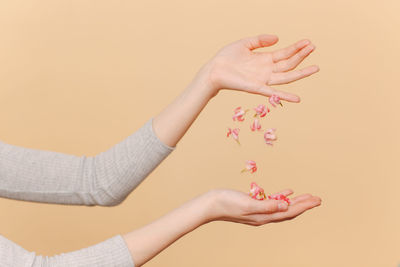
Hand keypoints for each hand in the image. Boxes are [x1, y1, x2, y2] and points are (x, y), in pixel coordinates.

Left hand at [202, 34, 318, 101]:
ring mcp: (263, 80)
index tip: (308, 42)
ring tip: (315, 68)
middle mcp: (266, 70)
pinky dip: (285, 97)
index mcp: (264, 59)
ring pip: (286, 77)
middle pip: (288, 63)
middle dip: (301, 56)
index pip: (285, 53)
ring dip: (300, 73)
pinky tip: (297, 99)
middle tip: (314, 47)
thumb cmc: (226, 58)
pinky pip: (273, 93)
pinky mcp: (256, 88)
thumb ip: (260, 40)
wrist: (214, 70)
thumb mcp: (245, 43)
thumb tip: (278, 38)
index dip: (296, 48)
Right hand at [208, 188, 320, 225]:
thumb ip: (266, 205)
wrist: (211, 204)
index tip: (317, 201)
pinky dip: (281, 197)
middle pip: (289, 211)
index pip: (289, 212)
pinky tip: (287, 192)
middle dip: (304, 205)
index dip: (304, 206)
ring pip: (282, 207)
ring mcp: (258, 211)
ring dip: (295, 202)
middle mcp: (264, 216)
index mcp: (264, 217)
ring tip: (307, 197)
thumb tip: (285, 206)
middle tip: (317, 199)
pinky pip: (272, 202)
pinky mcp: (253, 204)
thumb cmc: (227, 203)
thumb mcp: (248, 203)